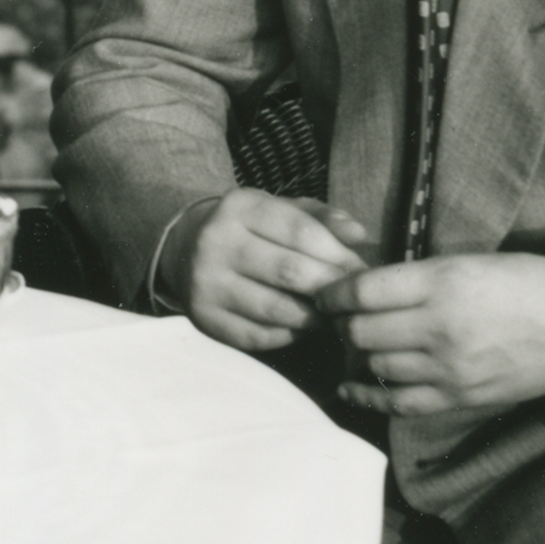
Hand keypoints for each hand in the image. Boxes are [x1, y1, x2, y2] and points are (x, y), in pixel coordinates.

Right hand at [168, 190, 375, 351]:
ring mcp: (206, 284)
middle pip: (291, 272)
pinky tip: (300, 326)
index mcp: (239, 207)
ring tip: (331, 313)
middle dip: (330, 288)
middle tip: (351, 298)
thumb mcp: (279, 210)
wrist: (185, 249)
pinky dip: (289, 335)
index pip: (301, 232)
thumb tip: (358, 234)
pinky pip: (260, 336)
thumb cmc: (250, 229)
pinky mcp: (205, 319)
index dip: (338, 255)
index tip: (360, 270)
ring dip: (314, 316)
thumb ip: (321, 218)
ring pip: (277, 310)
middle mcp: (216, 242)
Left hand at [327, 253, 544, 415]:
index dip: (334, 293)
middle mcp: (441, 327)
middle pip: (362, 331)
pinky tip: (352, 387)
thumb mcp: (467, 262)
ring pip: (377, 366)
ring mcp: (451, 368)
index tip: (324, 293)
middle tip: (340, 318)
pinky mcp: (462, 398)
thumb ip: (416, 277)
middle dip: (343, 324)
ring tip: (356, 343)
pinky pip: (400, 404)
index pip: (363, 291)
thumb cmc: (525, 282)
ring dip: (359, 355)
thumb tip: (363, 288)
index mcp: (441, 282)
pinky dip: (370, 396)